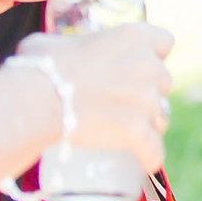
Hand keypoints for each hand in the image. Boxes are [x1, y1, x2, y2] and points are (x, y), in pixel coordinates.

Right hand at [20, 22, 176, 177]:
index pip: (165, 42)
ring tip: (131, 135)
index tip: (139, 66)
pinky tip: (146, 163)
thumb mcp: (53, 43)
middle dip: (148, 93)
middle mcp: (147, 65)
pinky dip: (150, 157)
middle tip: (125, 104)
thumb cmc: (38, 68)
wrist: (36, 101)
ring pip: (162, 117)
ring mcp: (145, 99)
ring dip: (151, 125)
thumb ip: (67, 45)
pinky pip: (154, 149)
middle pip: (163, 82)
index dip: (154, 55)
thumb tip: (56, 54)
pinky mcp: (137, 130)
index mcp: (132, 37)